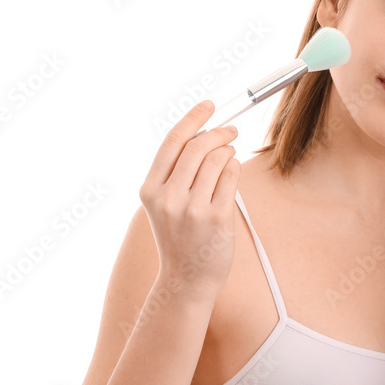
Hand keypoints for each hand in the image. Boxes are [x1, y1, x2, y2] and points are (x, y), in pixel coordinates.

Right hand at [139, 101, 240, 300]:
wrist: (187, 279)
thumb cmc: (180, 236)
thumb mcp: (165, 204)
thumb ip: (177, 172)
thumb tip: (202, 132)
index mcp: (150, 190)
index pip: (172, 143)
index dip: (193, 119)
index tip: (210, 105)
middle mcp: (168, 198)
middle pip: (198, 147)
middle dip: (219, 132)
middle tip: (232, 130)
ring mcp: (193, 209)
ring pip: (218, 160)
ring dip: (229, 151)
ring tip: (230, 155)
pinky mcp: (216, 218)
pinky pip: (231, 177)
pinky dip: (235, 168)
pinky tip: (232, 171)